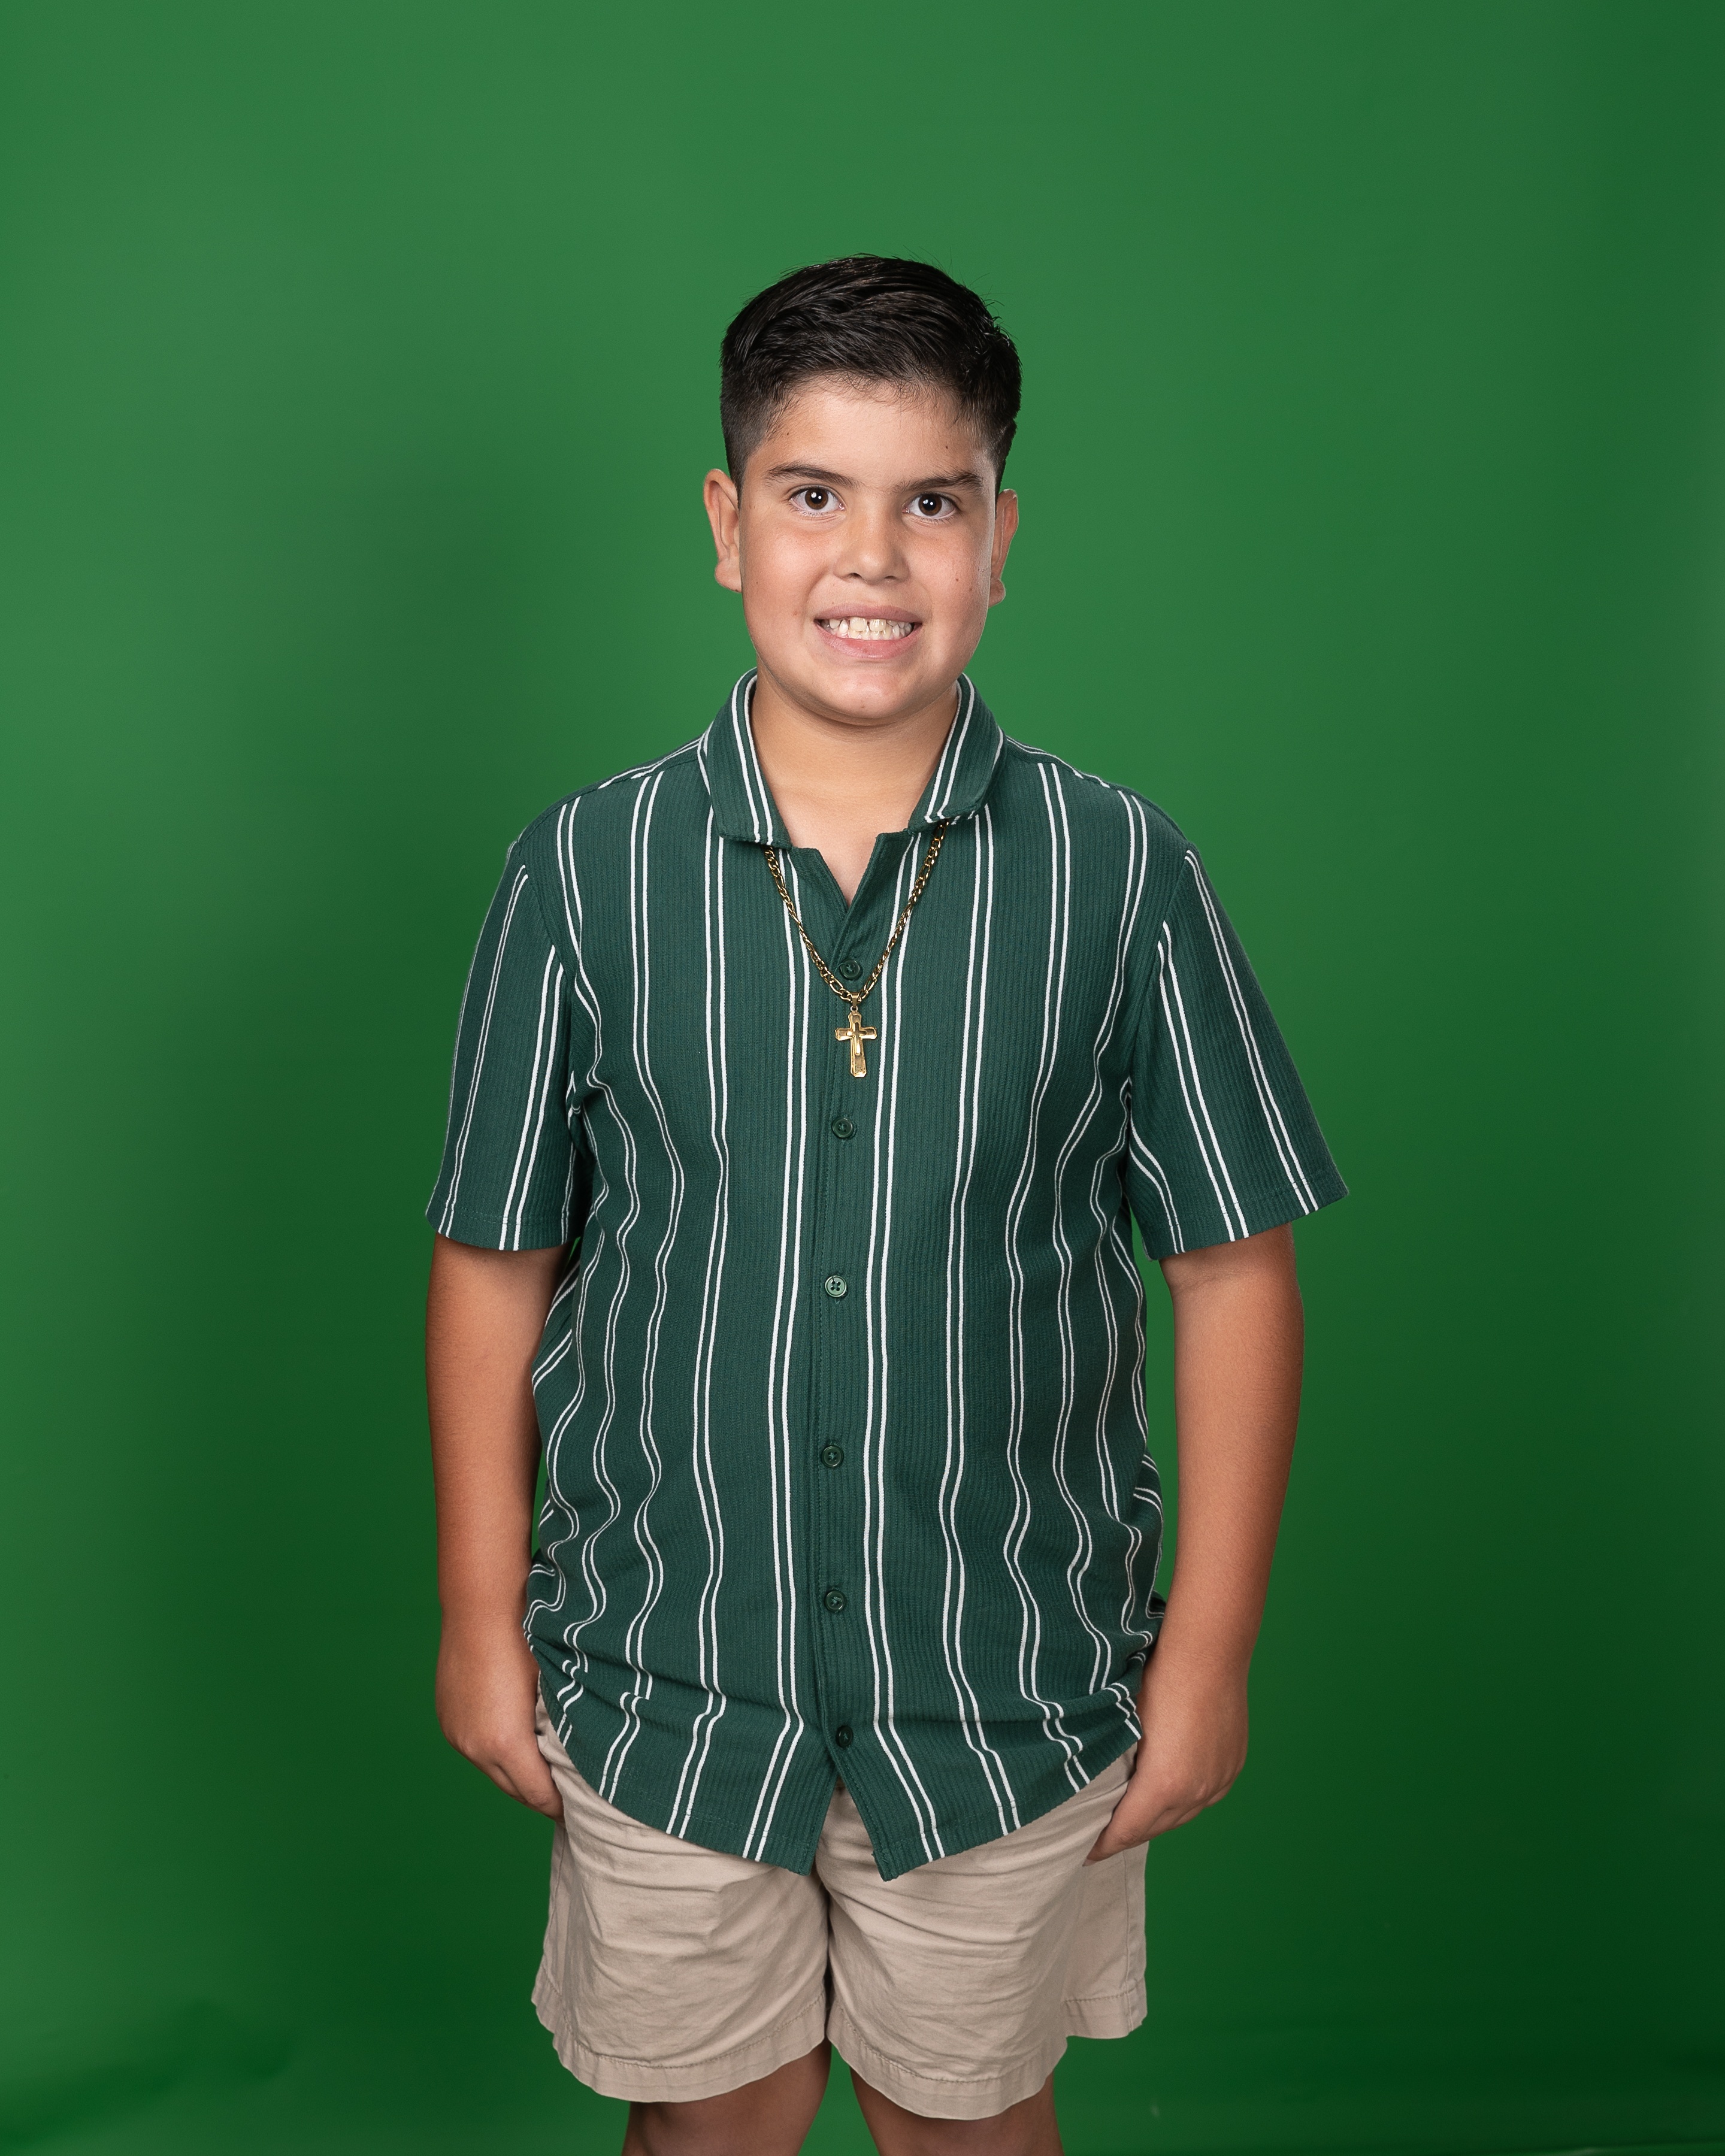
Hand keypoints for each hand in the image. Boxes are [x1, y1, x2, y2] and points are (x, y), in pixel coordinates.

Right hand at [435, 1616, 561, 1818]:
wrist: (481, 1605)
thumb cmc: (527, 1640)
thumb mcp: (554, 1689)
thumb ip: (561, 1732)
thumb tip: (579, 1757)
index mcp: (505, 1744)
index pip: (539, 1796)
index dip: (563, 1805)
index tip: (582, 1807)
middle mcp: (475, 1747)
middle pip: (515, 1791)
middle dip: (541, 1794)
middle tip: (568, 1794)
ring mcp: (456, 1735)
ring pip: (493, 1771)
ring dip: (517, 1773)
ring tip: (545, 1768)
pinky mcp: (447, 1720)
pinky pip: (475, 1749)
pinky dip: (496, 1753)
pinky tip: (516, 1740)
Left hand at [1086, 1644, 1248, 1859]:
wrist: (1208, 1652)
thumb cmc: (1159, 1680)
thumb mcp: (1125, 1725)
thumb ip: (1115, 1765)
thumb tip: (1096, 1787)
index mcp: (1164, 1784)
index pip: (1126, 1830)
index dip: (1103, 1844)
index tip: (1085, 1854)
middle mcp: (1196, 1791)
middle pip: (1154, 1829)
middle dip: (1127, 1835)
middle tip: (1102, 1837)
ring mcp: (1219, 1780)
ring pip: (1182, 1815)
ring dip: (1156, 1819)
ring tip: (1133, 1817)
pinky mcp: (1232, 1766)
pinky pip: (1205, 1797)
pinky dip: (1183, 1801)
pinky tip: (1168, 1794)